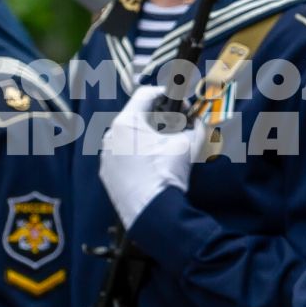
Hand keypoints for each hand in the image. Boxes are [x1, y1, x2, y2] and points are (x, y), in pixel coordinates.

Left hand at [98, 84, 205, 228]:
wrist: (152, 212)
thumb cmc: (166, 175)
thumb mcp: (188, 145)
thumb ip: (195, 127)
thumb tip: (199, 122)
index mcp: (127, 122)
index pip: (145, 94)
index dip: (165, 94)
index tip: (178, 103)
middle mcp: (111, 135)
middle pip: (136, 116)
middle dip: (157, 119)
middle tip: (176, 127)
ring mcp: (106, 155)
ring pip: (128, 137)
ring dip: (146, 138)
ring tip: (164, 149)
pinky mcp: (106, 173)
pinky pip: (122, 156)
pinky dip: (136, 155)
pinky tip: (151, 166)